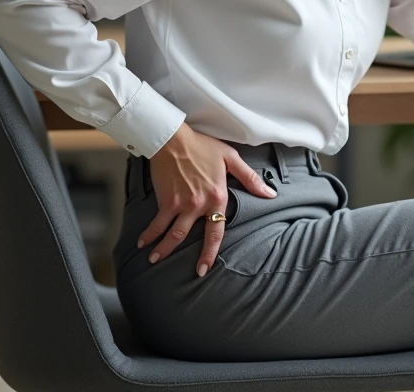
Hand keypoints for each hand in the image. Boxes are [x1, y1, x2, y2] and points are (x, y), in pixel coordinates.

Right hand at [139, 123, 276, 276]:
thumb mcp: (231, 158)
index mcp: (218, 197)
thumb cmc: (202, 146)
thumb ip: (250, 179)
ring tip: (154, 260)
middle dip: (193, 257)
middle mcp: (199, 205)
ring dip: (163, 249)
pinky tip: (143, 242)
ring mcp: (181, 204)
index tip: (207, 267)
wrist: (173, 139)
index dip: (212, 252)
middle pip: (192, 238)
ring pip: (172, 234)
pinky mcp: (165, 200)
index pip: (217, 231)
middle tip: (193, 274)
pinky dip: (149, 234)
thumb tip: (270, 194)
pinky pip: (157, 223)